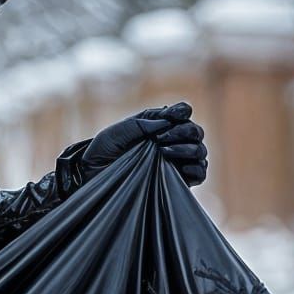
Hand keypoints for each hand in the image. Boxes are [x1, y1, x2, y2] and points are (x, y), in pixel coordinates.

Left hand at [82, 101, 207, 186]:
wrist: (93, 176)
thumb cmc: (103, 152)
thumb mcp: (118, 132)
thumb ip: (143, 123)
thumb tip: (167, 122)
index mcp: (160, 125)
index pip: (183, 112)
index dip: (183, 111)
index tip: (174, 115)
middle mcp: (173, 142)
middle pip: (195, 132)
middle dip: (183, 131)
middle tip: (160, 138)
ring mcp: (177, 162)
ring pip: (199, 151)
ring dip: (187, 149)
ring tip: (164, 152)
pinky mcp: (178, 181)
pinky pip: (200, 173)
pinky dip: (195, 168)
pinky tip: (181, 168)